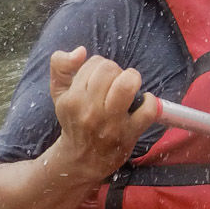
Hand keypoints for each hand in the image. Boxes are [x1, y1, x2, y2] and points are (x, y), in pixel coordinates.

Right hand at [47, 47, 156, 179]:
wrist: (83, 158)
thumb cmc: (74, 119)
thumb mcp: (59, 93)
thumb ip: (61, 66)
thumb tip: (80, 51)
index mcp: (72, 99)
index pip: (94, 64)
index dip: (101, 65)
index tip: (100, 77)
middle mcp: (90, 111)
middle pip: (110, 70)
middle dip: (117, 70)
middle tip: (116, 80)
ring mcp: (111, 123)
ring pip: (126, 85)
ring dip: (133, 78)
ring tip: (131, 84)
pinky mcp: (131, 133)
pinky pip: (147, 110)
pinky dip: (150, 101)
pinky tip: (144, 101)